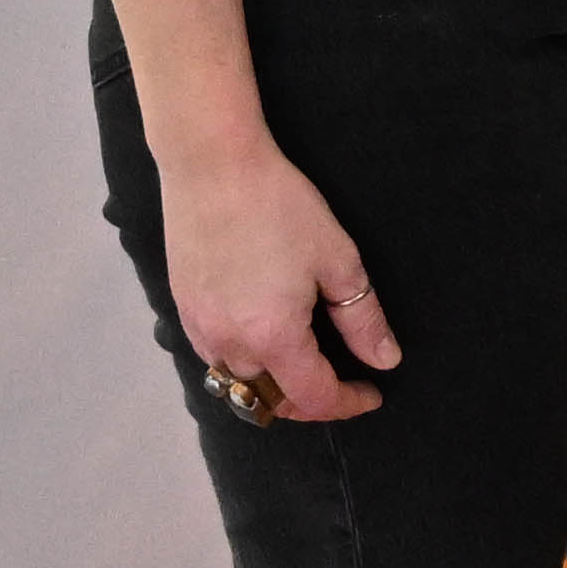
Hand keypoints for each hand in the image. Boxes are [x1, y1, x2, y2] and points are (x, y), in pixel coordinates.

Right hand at [160, 133, 398, 423]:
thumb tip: (384, 359)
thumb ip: (362, 319)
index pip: (314, 399)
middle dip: (309, 402)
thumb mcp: (336, 259)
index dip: (348, 404)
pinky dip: (242, 364)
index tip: (371, 392)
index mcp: (273, 336)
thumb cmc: (277, 203)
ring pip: (238, 386)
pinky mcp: (182, 309)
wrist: (211, 163)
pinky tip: (260, 337)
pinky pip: (214, 358)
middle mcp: (229, 343)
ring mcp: (199, 328)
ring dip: (272, 388)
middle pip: (271, 404)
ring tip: (301, 364)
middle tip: (340, 381)